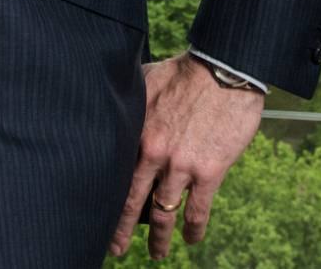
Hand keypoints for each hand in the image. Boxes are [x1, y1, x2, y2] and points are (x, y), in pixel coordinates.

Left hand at [110, 54, 263, 259]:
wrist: (224, 70)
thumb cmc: (184, 72)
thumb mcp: (146, 81)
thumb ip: (130, 101)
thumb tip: (113, 104)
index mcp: (136, 133)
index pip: (115, 175)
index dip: (106, 198)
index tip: (96, 214)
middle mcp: (154, 154)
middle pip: (132, 201)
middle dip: (121, 230)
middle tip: (114, 249)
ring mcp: (181, 166)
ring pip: (164, 213)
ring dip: (160, 238)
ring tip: (157, 253)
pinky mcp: (209, 172)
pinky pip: (197, 211)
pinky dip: (193, 230)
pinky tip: (191, 240)